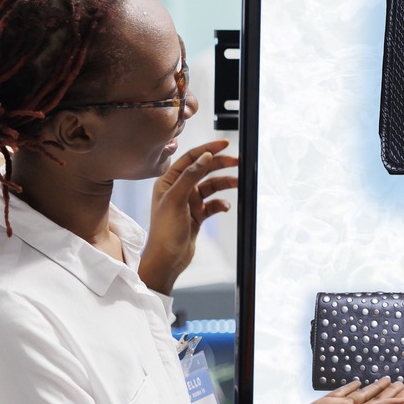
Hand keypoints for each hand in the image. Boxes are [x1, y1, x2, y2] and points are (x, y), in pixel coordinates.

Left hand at [138, 139, 237, 294]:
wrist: (167, 259)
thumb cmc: (165, 231)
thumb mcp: (176, 200)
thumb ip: (190, 176)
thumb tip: (205, 156)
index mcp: (168, 181)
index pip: (190, 158)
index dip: (208, 149)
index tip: (224, 144)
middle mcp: (178, 189)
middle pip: (203, 170)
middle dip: (220, 165)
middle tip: (237, 162)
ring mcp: (188, 202)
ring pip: (211, 186)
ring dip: (224, 184)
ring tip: (238, 183)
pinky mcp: (197, 215)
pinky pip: (213, 204)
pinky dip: (221, 204)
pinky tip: (225, 208)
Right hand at [277, 377, 403, 403]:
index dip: (399, 401)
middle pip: (378, 401)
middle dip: (390, 392)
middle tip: (401, 382)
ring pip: (363, 395)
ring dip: (375, 387)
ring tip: (386, 379)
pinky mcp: (327, 403)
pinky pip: (344, 392)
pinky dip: (352, 386)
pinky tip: (357, 382)